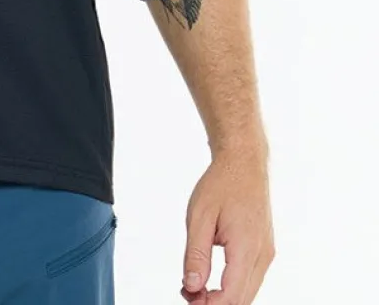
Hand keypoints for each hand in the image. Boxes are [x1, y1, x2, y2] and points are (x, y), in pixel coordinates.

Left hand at [179, 147, 274, 302]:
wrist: (244, 162)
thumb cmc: (221, 184)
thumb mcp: (199, 216)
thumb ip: (195, 254)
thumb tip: (191, 286)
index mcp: (246, 247)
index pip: (231, 296)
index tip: (187, 297)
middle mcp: (262, 255)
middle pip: (241, 300)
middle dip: (214, 303)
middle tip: (186, 292)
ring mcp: (266, 253)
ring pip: (247, 293)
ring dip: (223, 297)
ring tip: (194, 284)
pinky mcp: (264, 250)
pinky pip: (250, 279)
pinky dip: (231, 286)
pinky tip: (209, 277)